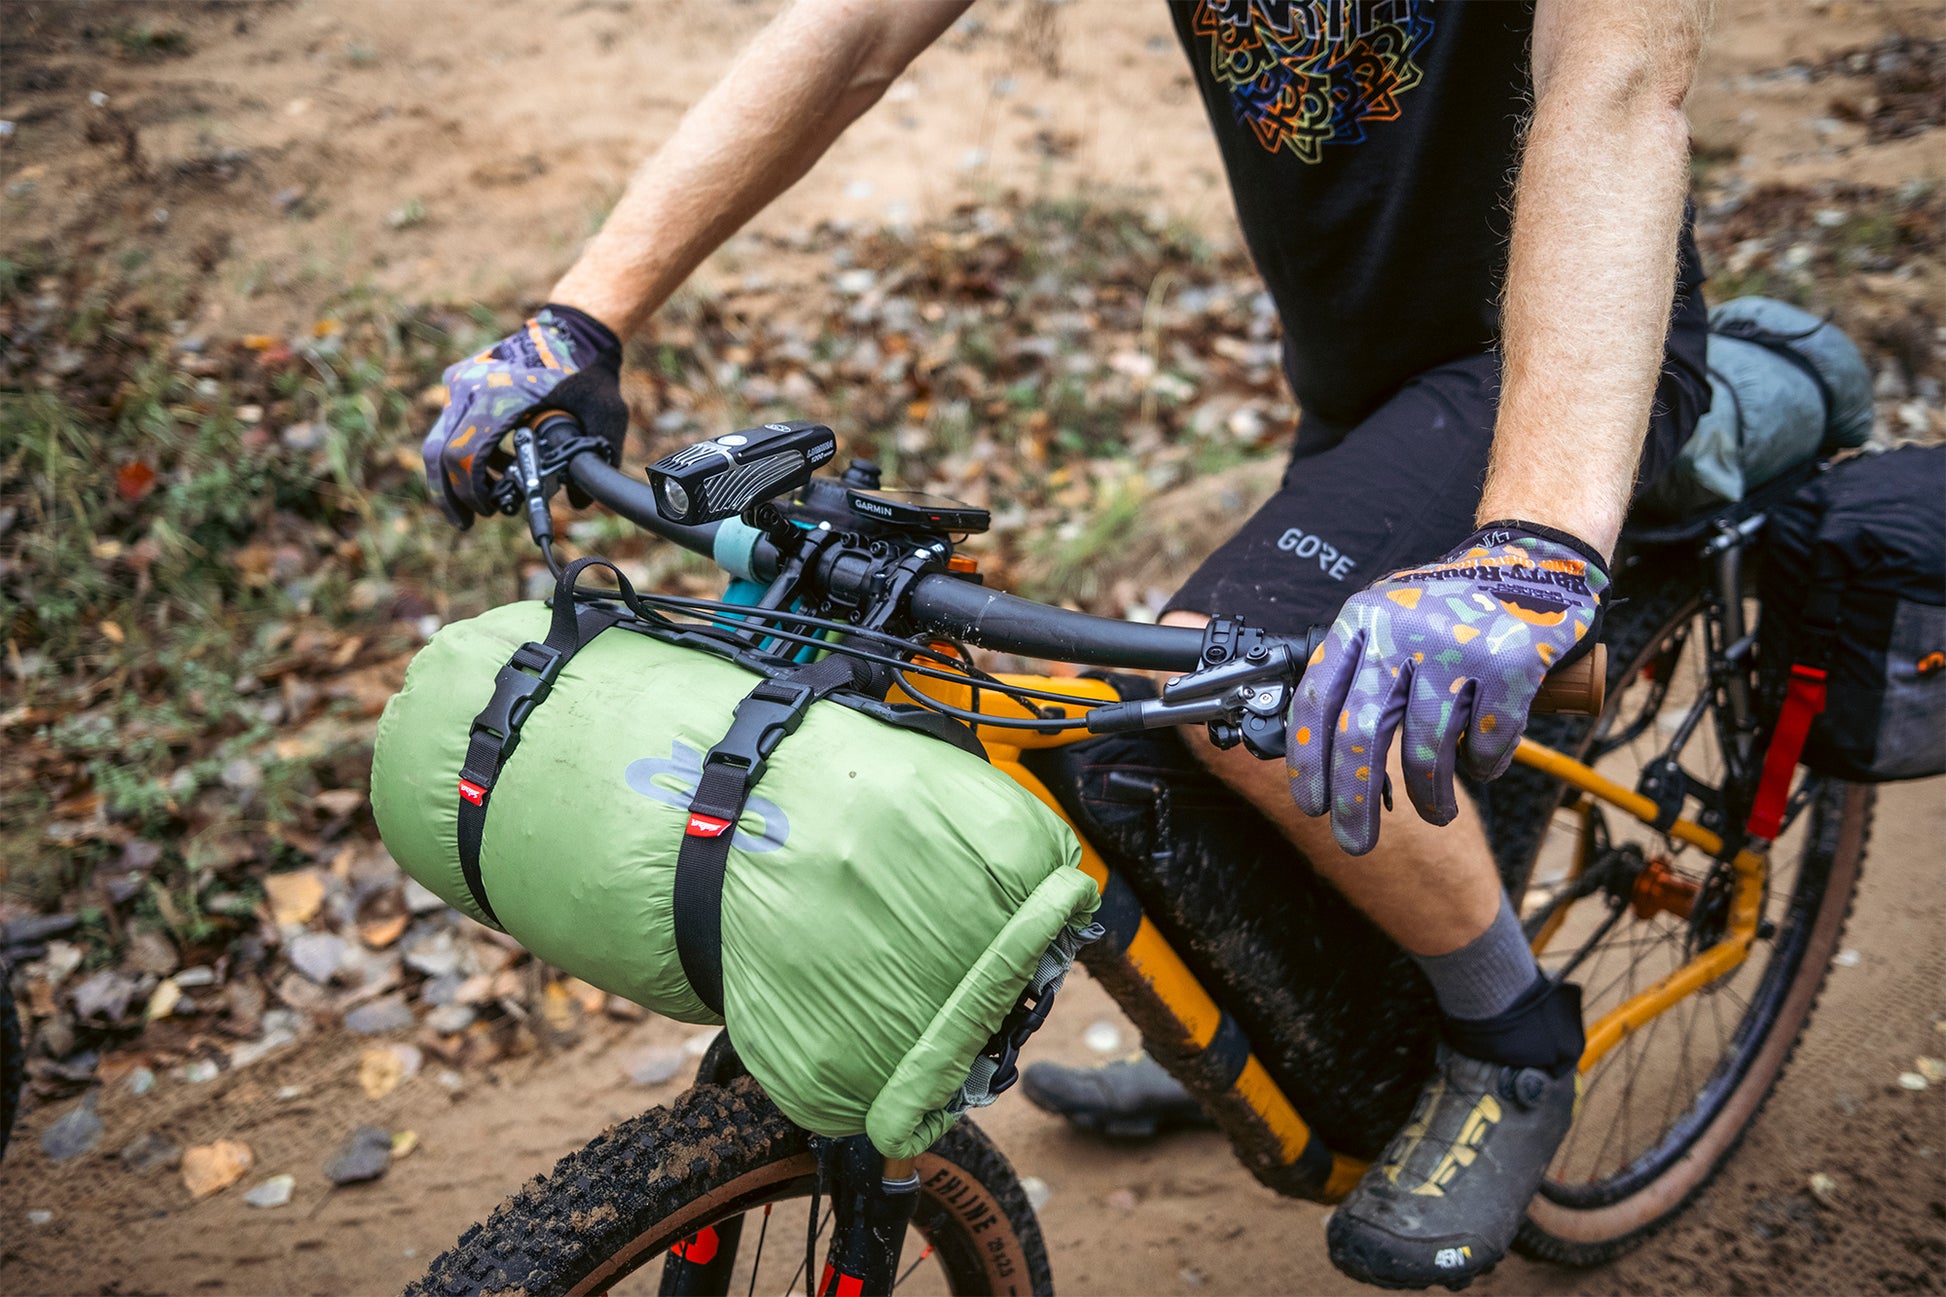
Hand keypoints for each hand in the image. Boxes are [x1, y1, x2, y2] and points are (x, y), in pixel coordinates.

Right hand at [420, 304, 626, 526]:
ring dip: (457, 474)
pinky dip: (467, 450)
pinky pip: (453, 423)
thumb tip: (579, 501)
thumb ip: (595, 458)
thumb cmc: (588, 370)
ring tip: (489, 498)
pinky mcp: (463, 380)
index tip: (488, 511)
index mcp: (497, 395)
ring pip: (440, 439)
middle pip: (437, 451)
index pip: (464, 454)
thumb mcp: (606, 414)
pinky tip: (498, 467)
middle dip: (448, 493)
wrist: (572, 326)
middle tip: (465, 521)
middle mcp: (469, 387)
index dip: (471, 491)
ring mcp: (461, 381)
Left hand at [1286, 521, 1608, 855]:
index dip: (1306, 760)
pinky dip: (1485, 766)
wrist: (1532, 562)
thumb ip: (1357, 676)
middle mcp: (1402, 629)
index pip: (1316, 699)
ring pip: (1427, 748)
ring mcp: (1458, 644)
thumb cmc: (1450, 610)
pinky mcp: (1512, 661)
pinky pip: (1486, 741)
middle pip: (1362, 733)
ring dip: (1430, 797)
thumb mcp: (1388, 623)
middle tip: (1355, 842)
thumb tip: (1322, 760)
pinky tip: (1483, 768)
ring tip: (1436, 813)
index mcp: (1362, 621)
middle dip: (1354, 801)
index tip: (1312, 806)